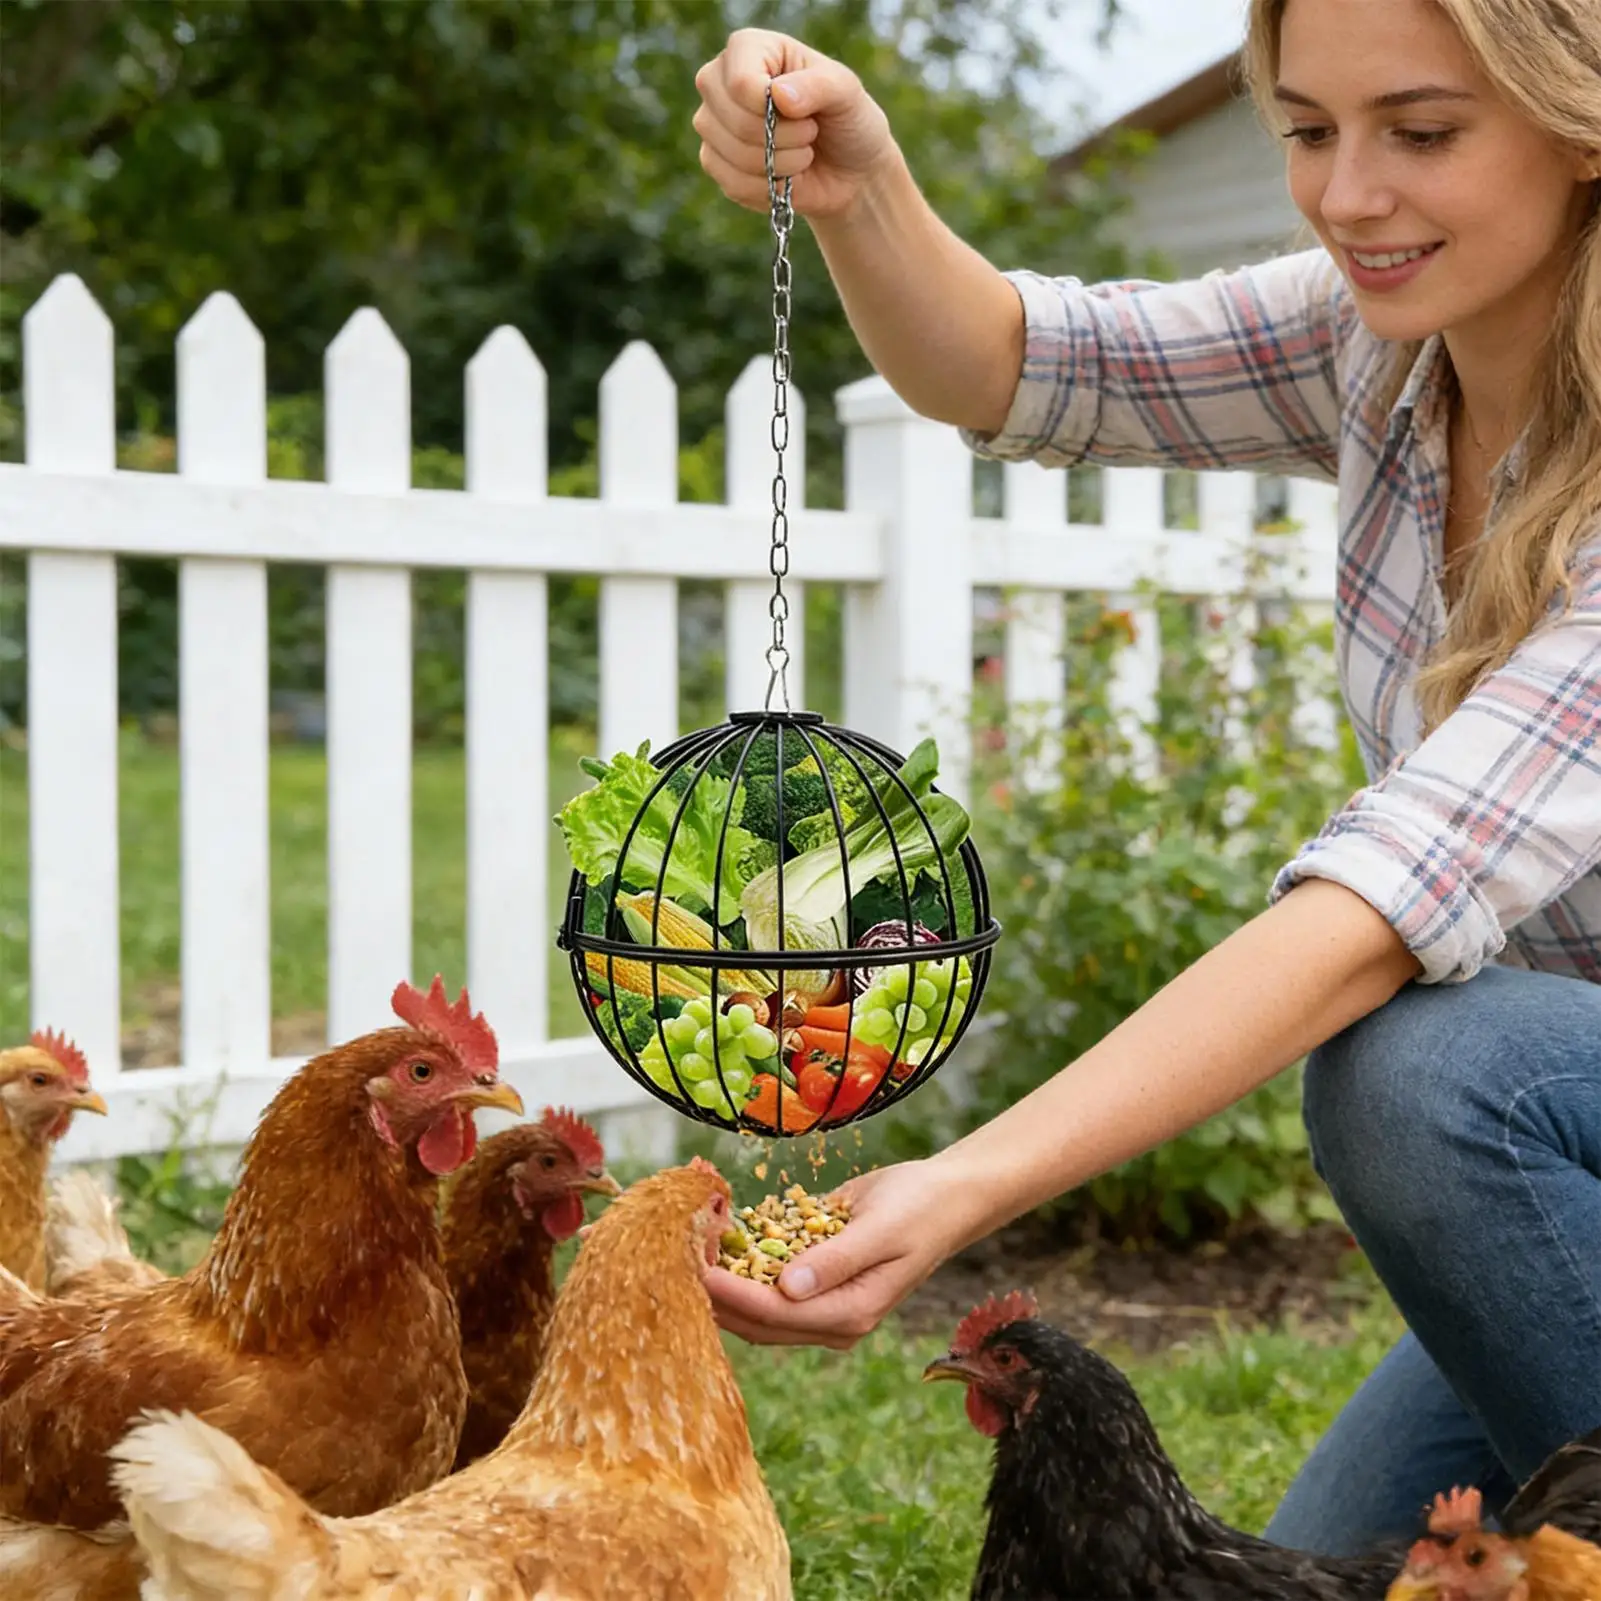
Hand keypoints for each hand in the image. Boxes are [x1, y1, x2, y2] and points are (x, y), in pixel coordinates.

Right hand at [693, 29, 897, 218]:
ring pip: (733, 155)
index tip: (806, 115)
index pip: (740, 82)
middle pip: (734, 121)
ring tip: (802, 154)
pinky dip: (768, 189)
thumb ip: (818, 85)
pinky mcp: (715, 162)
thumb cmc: (846, 119)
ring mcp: (712, 122)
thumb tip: (778, 95)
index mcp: (748, 49)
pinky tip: (786, 177)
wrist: (849, 171)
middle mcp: (720, 81)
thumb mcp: (845, 92)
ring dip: (779, 165)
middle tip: (809, 134)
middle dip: (782, 139)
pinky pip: (733, 184)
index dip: (771, 108)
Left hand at [705, 1159, 973, 1348]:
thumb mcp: (884, 1229)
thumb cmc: (920, 1209)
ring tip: (681, 1247)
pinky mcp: (813, 1281)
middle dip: (713, 1293)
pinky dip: (738, 1261)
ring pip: (755, 1306)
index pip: (775, 1314)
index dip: (731, 1293)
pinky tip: (712, 1235)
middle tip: (672, 1256)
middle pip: (756, 1320)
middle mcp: (831, 1319)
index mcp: (851, 1314)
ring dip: (719, 1280)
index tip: (693, 1268)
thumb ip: (838, 1260)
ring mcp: (821, 1303)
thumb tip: (788, 1288)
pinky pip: (766, 1280)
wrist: (946, 1197)